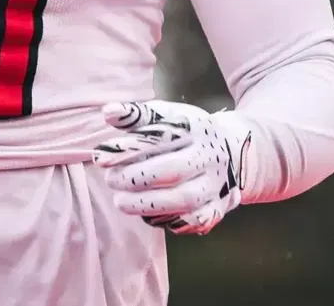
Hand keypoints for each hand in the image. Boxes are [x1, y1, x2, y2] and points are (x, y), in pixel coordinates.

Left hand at [93, 99, 250, 234]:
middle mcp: (211, 156)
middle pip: (174, 171)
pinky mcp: (219, 208)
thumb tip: (108, 112)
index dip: (129, 149)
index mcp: (197, 128)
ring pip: (185, 200)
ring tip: (120, 201)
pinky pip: (194, 221)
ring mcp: (218, 184)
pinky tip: (146, 215)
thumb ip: (136, 115)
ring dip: (148, 204)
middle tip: (111, 181)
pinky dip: (168, 221)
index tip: (102, 158)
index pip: (162, 138)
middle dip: (137, 179)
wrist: (232, 151)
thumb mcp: (166, 115)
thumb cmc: (187, 132)